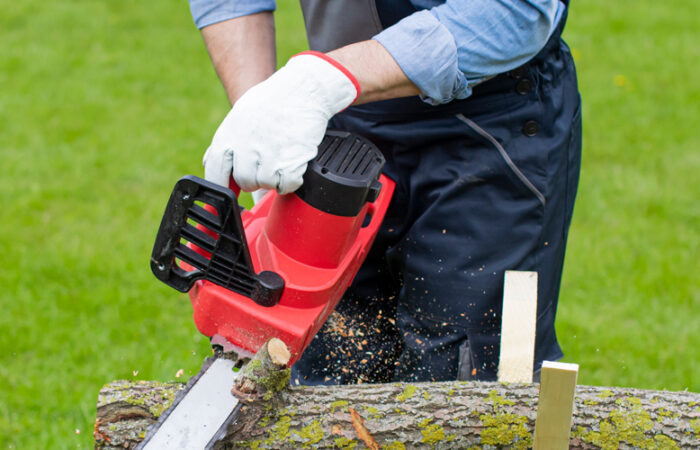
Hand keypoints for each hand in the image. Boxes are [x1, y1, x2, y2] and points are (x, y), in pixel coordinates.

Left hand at [203, 52, 358, 193]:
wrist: (304, 89)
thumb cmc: (272, 101)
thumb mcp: (239, 115)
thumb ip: (225, 141)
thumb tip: (210, 163)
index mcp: (229, 134)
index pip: (215, 172)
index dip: (222, 186)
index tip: (228, 194)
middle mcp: (246, 146)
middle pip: (244, 181)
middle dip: (254, 179)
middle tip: (264, 166)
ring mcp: (269, 155)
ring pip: (265, 183)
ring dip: (273, 178)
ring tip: (280, 160)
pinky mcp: (291, 161)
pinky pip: (286, 185)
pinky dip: (290, 181)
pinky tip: (292, 165)